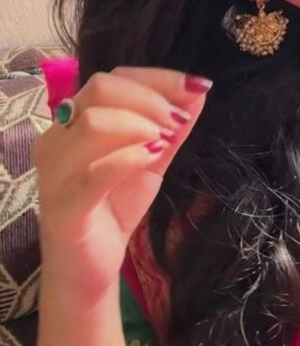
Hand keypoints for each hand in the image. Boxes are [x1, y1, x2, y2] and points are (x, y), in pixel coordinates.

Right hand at [33, 67, 211, 306]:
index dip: (158, 77)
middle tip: (178, 121)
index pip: (113, 77)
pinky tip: (154, 157)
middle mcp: (58, 138)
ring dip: (142, 124)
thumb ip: (172, 125)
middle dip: (151, 98)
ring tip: (167, 142)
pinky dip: (130, 158)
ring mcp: (55, 171)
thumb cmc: (116, 205)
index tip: (197, 87)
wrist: (92, 267)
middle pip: (101, 88)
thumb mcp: (153, 157)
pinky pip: (94, 172)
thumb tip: (198, 90)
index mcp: (75, 120)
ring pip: (94, 123)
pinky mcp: (63, 206)